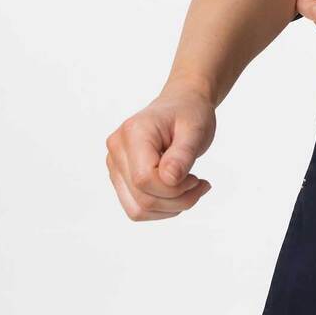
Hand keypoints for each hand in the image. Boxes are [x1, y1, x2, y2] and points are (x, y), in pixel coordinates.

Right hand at [105, 80, 215, 221]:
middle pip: (141, 198)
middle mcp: (116, 149)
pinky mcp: (120, 177)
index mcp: (133, 132)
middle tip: (200, 185)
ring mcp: (115, 165)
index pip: (144, 178)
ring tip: (192, 189)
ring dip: (170, 208)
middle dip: (177, 201)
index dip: (174, 188)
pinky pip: (137, 208)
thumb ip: (182, 154)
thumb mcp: (195, 130)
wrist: (182, 105)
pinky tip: (180, 193)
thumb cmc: (189, 114)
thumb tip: (169, 179)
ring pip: (137, 209)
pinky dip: (162, 208)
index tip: (197, 179)